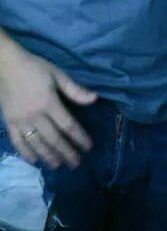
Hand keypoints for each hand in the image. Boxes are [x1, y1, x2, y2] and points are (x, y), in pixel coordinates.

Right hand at [0, 39, 96, 168]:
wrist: (6, 65)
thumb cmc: (35, 68)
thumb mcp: (57, 74)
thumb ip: (75, 90)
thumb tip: (94, 99)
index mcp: (49, 102)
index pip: (68, 125)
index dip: (79, 138)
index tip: (88, 147)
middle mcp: (35, 115)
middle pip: (53, 139)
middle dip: (67, 152)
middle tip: (77, 163)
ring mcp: (20, 121)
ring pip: (36, 144)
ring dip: (48, 156)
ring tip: (58, 165)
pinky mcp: (9, 123)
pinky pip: (17, 142)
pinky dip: (26, 153)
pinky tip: (34, 160)